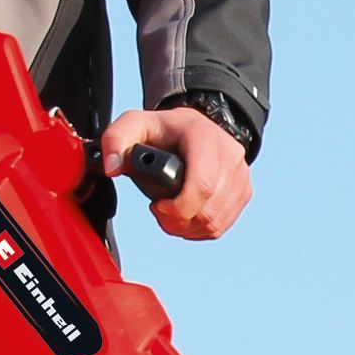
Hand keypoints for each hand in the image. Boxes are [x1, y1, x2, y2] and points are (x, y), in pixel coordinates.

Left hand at [100, 106, 251, 239]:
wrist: (195, 127)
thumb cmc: (164, 130)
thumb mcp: (135, 124)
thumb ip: (116, 140)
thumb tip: (110, 167)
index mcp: (203, 137)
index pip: (201, 186)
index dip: (178, 208)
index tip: (157, 207)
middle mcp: (229, 154)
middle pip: (208, 210)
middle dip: (179, 222)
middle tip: (161, 214)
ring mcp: (240, 174)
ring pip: (216, 222)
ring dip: (188, 229)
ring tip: (172, 216)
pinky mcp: (244, 190)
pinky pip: (223, 225)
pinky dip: (201, 230)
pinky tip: (187, 218)